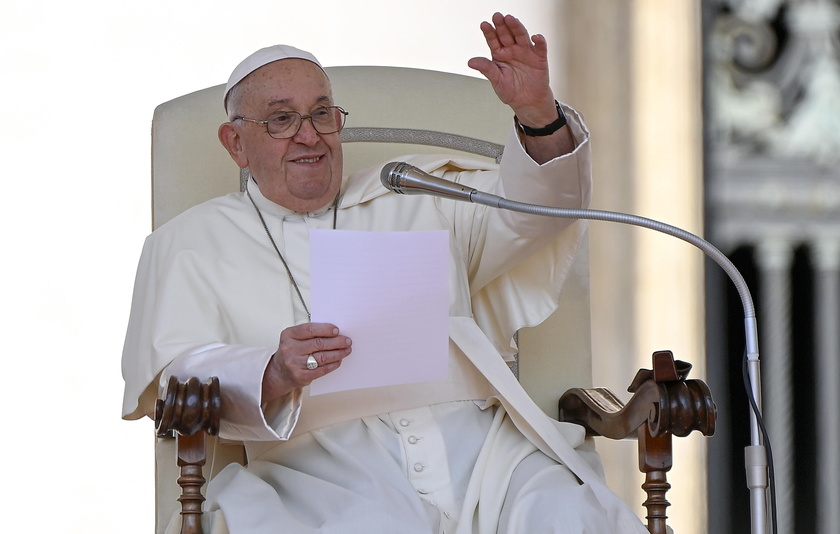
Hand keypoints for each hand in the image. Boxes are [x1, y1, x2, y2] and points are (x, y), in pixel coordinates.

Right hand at [262, 322, 352, 401]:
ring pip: (322, 357)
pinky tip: (338, 360)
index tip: (337, 330)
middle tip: (347, 341)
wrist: (279, 372)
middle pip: (318, 344)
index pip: (310, 330)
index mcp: (289, 335)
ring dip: (338, 353)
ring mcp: (295, 364)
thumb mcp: (294, 338)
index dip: (325, 329)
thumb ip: (310, 334)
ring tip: (346, 350)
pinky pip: (322, 369)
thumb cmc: (291, 352)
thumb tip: (334, 332)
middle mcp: (290, 349)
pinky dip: (333, 364)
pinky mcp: (301, 376)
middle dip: (336, 342)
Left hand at [467, 12, 556, 126]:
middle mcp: (512, 49)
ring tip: (511, 20)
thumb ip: (486, 69)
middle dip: (502, 25)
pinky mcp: (539, 57)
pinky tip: (535, 37)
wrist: (527, 102)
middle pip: (506, 34)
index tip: (484, 24)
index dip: (489, 32)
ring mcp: (526, 52)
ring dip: (517, 27)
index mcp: (500, 54)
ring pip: (521, 36)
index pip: (493, 40)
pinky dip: (539, 41)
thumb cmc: (511, 90)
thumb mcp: (496, 81)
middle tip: (497, 16)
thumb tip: (470, 62)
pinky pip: (540, 47)